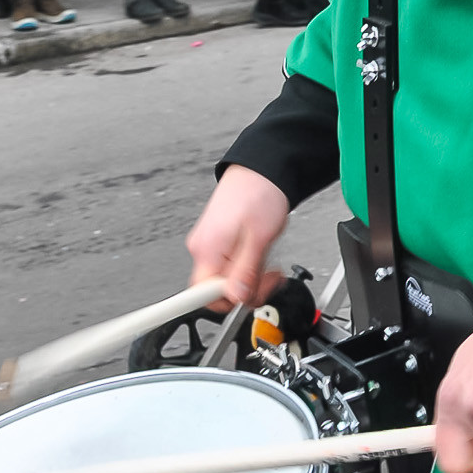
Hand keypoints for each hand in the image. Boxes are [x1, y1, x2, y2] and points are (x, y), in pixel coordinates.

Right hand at [186, 165, 289, 309]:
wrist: (262, 170)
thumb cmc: (260, 194)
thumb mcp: (260, 238)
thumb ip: (246, 272)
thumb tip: (236, 298)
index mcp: (207, 249)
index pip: (203, 296)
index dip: (228, 302)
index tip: (246, 300)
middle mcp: (202, 248)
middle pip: (218, 290)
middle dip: (247, 289)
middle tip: (270, 277)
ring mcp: (208, 245)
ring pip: (226, 280)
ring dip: (250, 278)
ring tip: (268, 262)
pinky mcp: (217, 242)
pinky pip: (229, 267)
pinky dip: (246, 268)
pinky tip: (259, 256)